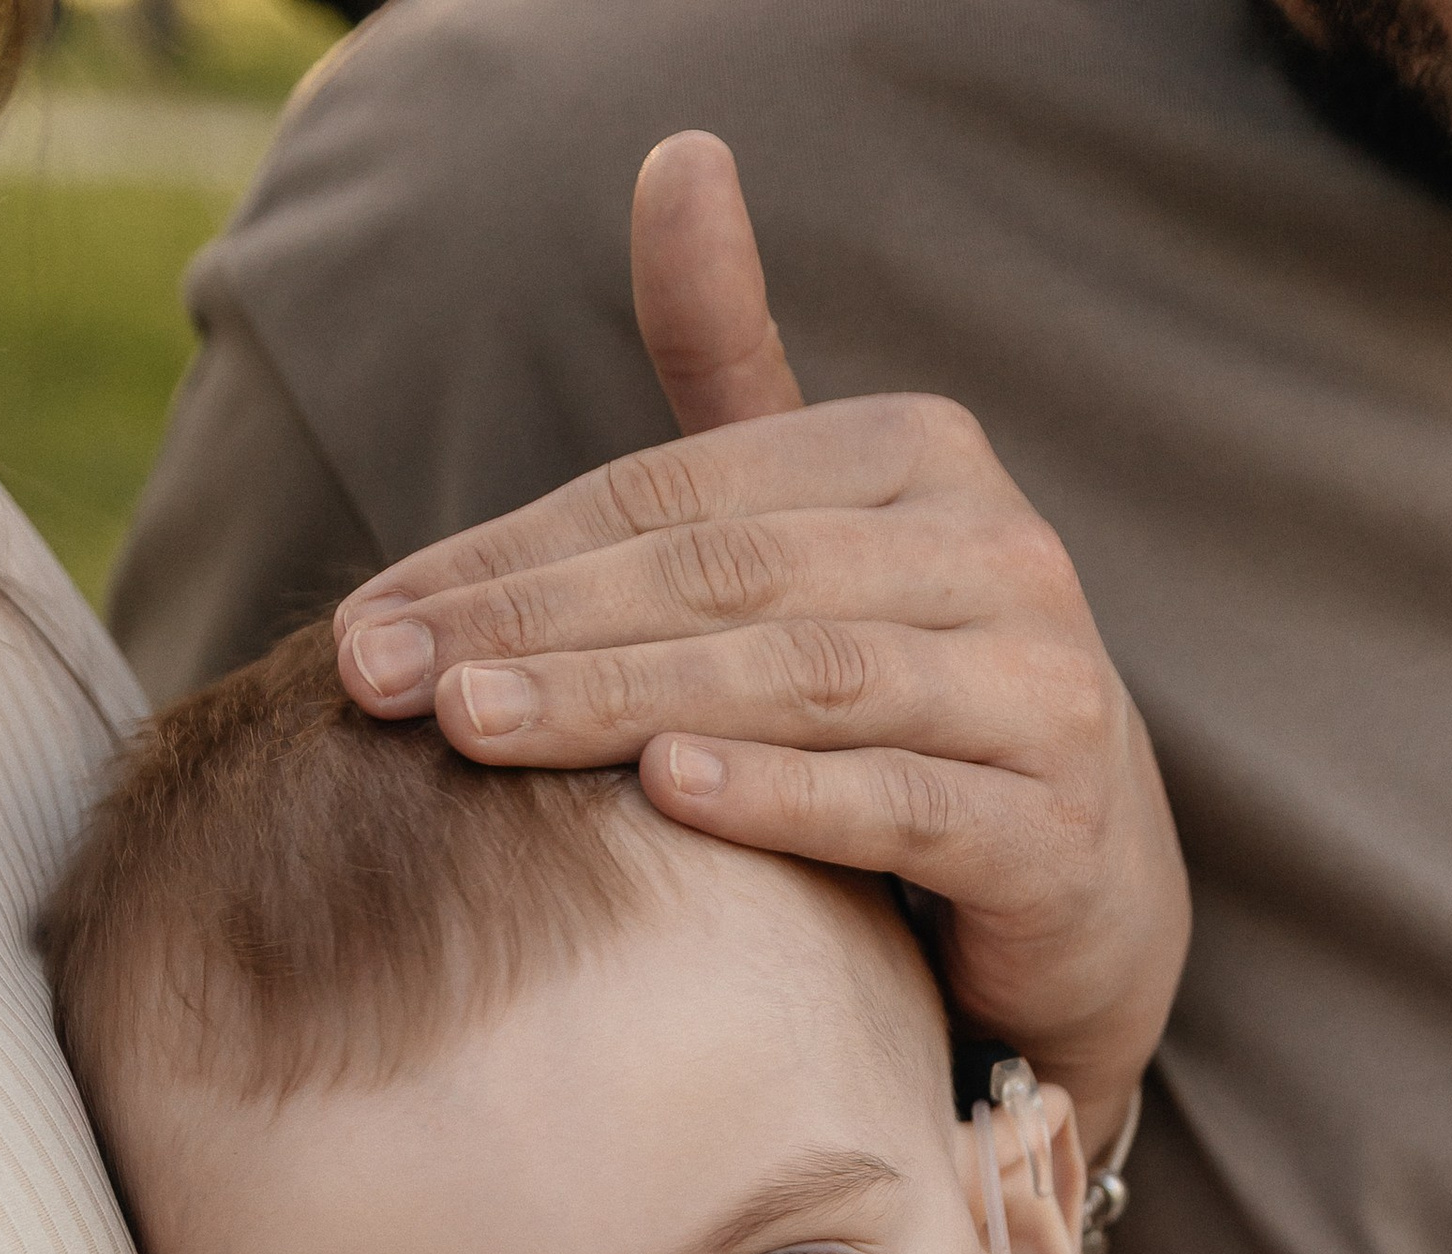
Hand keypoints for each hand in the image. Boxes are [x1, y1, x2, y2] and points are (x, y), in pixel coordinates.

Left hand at [334, 132, 1189, 1157]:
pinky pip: (898, 802)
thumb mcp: (820, 544)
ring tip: (475, 726)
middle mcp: (995, 548)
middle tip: (380, 680)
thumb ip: (731, 380)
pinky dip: (781, 797)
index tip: (366, 624)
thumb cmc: (915, 715)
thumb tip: (679, 154)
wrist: (1085, 900)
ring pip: (800, 681)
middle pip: (725, 579)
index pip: (673, 497)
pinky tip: (664, 792)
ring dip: (623, 700)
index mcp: (916, 460)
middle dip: (536, 627)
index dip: (509, 554)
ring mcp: (1038, 687)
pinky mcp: (1054, 825)